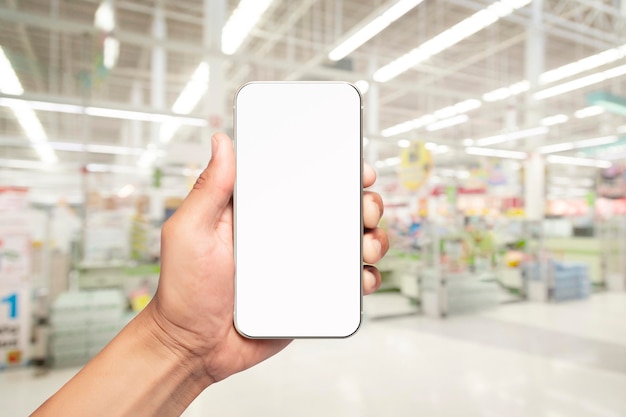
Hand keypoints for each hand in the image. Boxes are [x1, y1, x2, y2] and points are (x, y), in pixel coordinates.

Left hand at [144, 132, 388, 384]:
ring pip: (350, 242)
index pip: (303, 179)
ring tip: (365, 243)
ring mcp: (301, 263)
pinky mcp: (311, 293)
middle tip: (363, 208)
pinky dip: (364, 276)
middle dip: (362, 202)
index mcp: (259, 211)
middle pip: (337, 207)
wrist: (194, 346)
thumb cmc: (184, 291)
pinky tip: (361, 276)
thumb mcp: (189, 231)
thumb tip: (222, 142)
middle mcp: (284, 232)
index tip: (353, 164)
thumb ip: (209, 188)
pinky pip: (347, 281)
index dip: (333, 167)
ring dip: (371, 237)